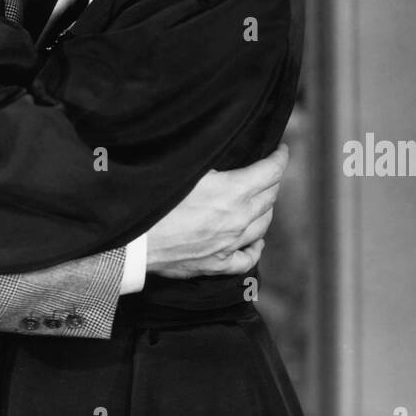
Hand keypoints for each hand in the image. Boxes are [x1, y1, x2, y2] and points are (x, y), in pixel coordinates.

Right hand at [145, 144, 287, 278]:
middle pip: (270, 197)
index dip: (280, 158)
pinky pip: (248, 258)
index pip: (271, 171)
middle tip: (266, 172)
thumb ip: (213, 163)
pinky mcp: (218, 264)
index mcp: (233, 192)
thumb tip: (224, 156)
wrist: (134, 241)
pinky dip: (256, 247)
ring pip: (263, 225)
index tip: (281, 150)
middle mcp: (238, 219)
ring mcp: (230, 244)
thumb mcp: (187, 170)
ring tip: (260, 200)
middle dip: (272, 180)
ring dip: (265, 209)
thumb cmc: (156, 201)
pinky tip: (255, 241)